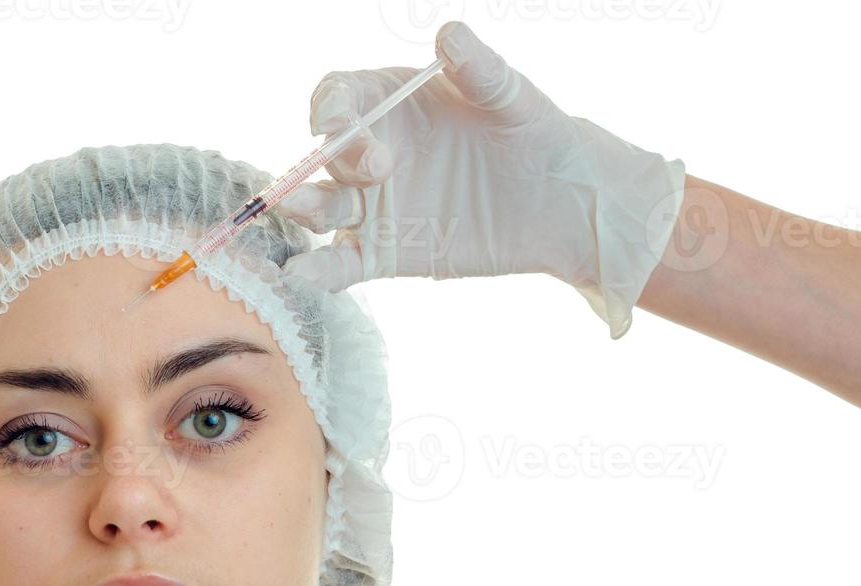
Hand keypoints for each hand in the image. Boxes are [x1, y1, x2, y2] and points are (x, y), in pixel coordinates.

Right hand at [276, 19, 685, 337]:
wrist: (560, 203)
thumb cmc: (535, 136)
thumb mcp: (513, 99)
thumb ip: (479, 69)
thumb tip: (449, 34)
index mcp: (391, 103)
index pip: (341, 97)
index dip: (329, 106)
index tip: (333, 119)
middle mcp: (373, 151)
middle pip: (328, 152)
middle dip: (340, 158)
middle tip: (380, 167)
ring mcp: (374, 205)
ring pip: (324, 205)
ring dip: (307, 206)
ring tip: (300, 208)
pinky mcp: (384, 252)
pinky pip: (343, 261)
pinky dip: (320, 270)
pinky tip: (302, 277)